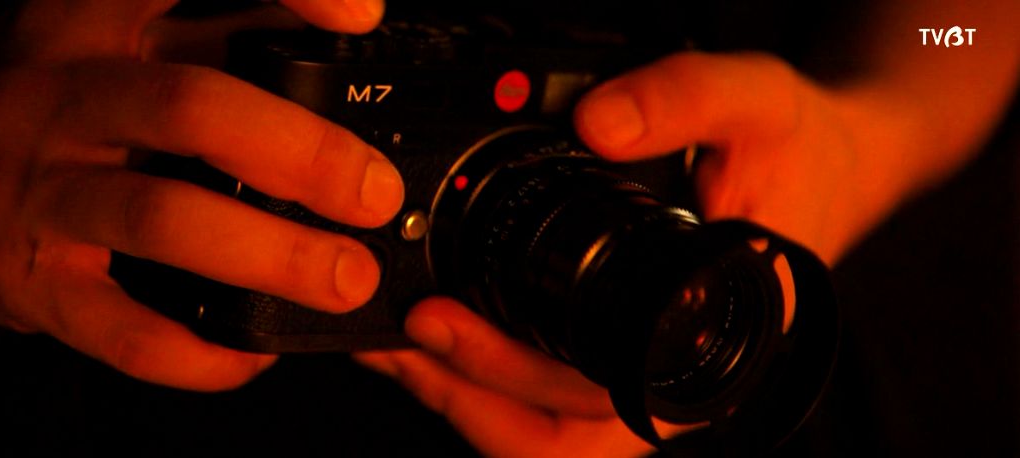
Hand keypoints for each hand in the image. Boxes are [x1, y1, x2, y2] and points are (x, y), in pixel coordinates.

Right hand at [0, 0, 400, 390]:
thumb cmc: (51, 107)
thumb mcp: (117, 43)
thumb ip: (214, 33)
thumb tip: (338, 33)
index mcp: (89, 19)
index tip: (363, 16)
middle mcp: (56, 95)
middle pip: (193, 107)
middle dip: (303, 154)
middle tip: (373, 194)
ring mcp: (34, 190)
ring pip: (164, 218)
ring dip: (273, 256)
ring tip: (344, 277)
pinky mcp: (27, 281)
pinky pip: (123, 329)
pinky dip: (202, 351)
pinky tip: (253, 351)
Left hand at [357, 51, 904, 455]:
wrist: (827, 164)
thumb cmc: (800, 152)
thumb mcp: (757, 101)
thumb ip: (686, 99)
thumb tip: (595, 125)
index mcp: (715, 339)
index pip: (602, 403)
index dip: (509, 380)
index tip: (440, 324)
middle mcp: (677, 375)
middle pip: (555, 440)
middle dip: (465, 396)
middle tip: (402, 336)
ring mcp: (646, 370)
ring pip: (544, 435)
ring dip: (468, 399)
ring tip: (402, 346)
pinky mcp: (620, 352)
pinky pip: (548, 398)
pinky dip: (489, 378)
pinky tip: (445, 336)